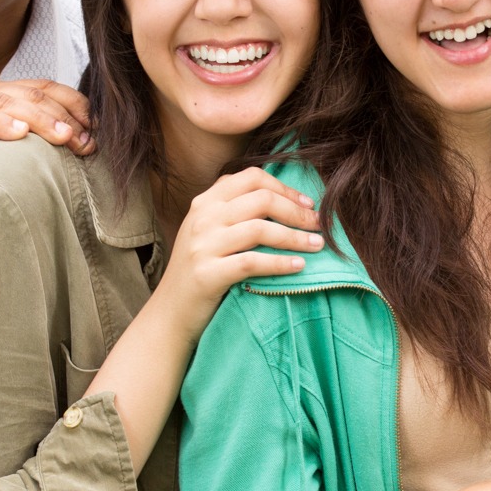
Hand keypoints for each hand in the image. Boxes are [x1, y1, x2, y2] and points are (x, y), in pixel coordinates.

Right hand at [0, 78, 94, 233]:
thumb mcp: (8, 155)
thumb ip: (36, 142)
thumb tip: (82, 146)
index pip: (44, 88)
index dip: (74, 104)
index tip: (97, 129)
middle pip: (32, 93)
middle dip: (65, 116)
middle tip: (88, 142)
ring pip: (7, 102)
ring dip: (41, 118)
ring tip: (66, 136)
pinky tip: (20, 134)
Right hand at [153, 168, 323, 339]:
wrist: (170, 312)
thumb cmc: (200, 271)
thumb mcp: (209, 232)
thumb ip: (234, 211)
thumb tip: (284, 199)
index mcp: (205, 202)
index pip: (251, 177)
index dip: (285, 188)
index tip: (308, 203)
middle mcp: (202, 218)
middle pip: (261, 200)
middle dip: (297, 211)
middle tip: (320, 225)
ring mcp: (203, 245)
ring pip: (260, 229)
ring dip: (295, 237)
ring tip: (318, 245)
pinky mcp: (207, 274)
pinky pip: (252, 262)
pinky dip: (280, 262)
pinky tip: (299, 266)